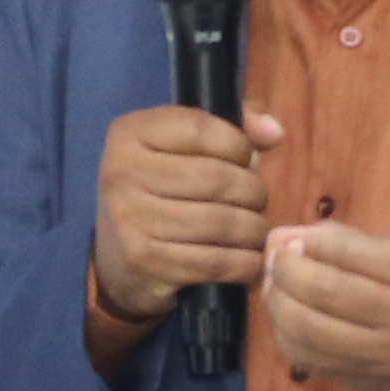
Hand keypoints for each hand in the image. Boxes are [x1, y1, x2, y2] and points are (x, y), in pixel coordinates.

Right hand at [88, 103, 279, 360]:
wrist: (115, 259)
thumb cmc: (161, 192)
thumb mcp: (182, 147)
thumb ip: (233, 127)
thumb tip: (274, 132)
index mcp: (130, 133)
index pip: (201, 128)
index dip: (239, 145)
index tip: (245, 160)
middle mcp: (122, 172)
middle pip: (217, 178)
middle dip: (253, 192)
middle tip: (256, 202)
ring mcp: (130, 219)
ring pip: (222, 222)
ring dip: (253, 230)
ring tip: (256, 231)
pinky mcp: (145, 261)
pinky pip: (215, 262)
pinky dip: (245, 263)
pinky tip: (250, 260)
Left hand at [263, 224, 389, 390]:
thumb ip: (363, 247)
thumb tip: (297, 235)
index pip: (350, 255)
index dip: (307, 242)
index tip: (290, 236)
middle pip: (324, 294)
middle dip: (286, 270)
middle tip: (274, 258)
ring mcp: (386, 363)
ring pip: (309, 334)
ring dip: (278, 305)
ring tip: (275, 285)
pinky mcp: (370, 388)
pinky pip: (313, 362)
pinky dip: (287, 337)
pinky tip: (286, 318)